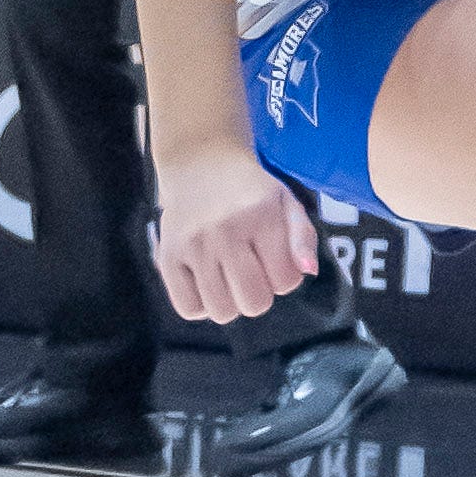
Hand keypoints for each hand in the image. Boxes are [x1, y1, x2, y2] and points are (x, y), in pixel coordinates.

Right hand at [155, 145, 314, 326]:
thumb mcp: (287, 203)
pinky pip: (189, 309)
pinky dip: (200, 305)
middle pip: (254, 304)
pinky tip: (207, 282)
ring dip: (231, 301)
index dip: (284, 277)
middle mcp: (225, 231)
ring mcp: (193, 245)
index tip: (274, 259)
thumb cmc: (249, 191)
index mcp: (261, 216)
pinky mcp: (167, 256)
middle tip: (251, 269)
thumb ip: (303, 238)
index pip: (286, 282)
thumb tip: (308, 271)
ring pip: (222, 312)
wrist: (200, 164)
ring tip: (228, 275)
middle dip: (260, 293)